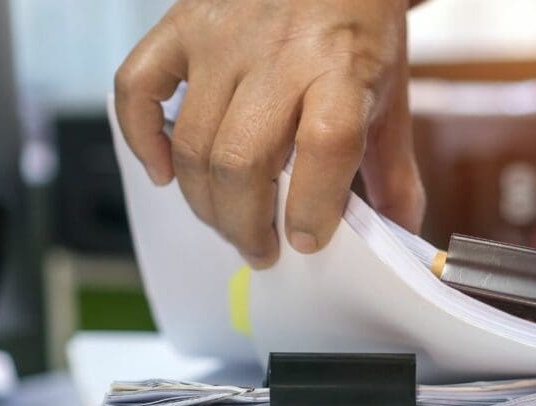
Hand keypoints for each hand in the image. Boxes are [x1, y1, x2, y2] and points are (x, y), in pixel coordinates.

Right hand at [115, 0, 423, 267]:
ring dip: (206, 204)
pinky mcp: (182, 25)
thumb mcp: (389, 96)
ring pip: (193, 146)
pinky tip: (164, 171)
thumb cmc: (358, 30)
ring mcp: (222, 40)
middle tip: (261, 249)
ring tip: (229, 224)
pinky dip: (141, 139)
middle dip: (246, 226)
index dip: (313, 208)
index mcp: (341, 70)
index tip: (308, 241)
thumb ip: (394, 169)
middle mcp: (279, 55)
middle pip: (242, 161)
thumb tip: (398, 233)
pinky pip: (137, 86)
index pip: (326, 147)